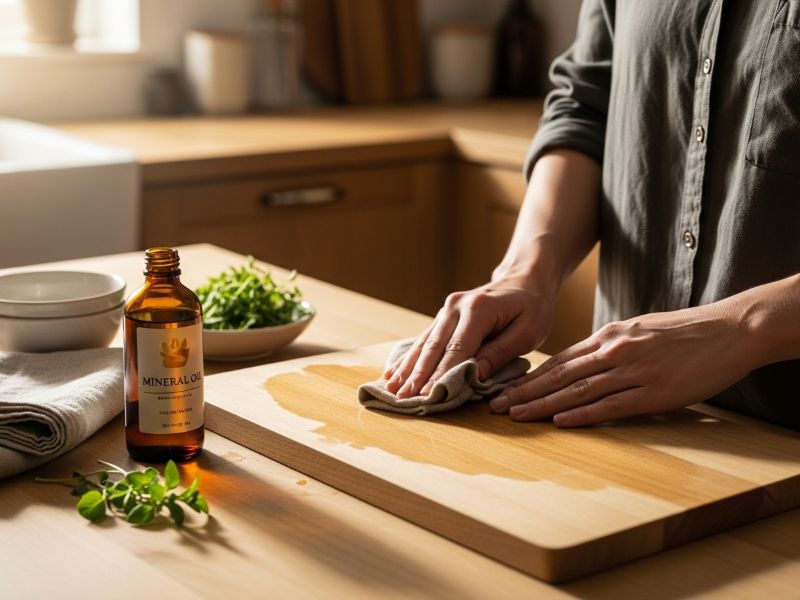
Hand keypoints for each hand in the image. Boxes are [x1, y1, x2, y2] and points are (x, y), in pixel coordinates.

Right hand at [383, 278, 554, 397]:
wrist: (524, 280)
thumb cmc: (532, 308)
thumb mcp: (527, 331)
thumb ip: (500, 352)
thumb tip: (474, 375)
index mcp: (478, 310)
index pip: (457, 349)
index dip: (441, 375)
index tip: (428, 396)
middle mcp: (456, 307)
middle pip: (433, 347)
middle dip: (417, 375)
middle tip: (402, 398)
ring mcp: (446, 310)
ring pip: (423, 344)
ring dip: (407, 368)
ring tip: (390, 389)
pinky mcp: (443, 316)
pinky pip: (423, 340)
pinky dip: (409, 358)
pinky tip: (393, 373)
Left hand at [490, 302, 755, 425]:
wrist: (729, 329)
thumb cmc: (684, 332)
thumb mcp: (639, 330)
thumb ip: (610, 346)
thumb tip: (583, 362)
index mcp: (609, 336)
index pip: (560, 360)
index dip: (529, 377)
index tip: (505, 388)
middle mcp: (614, 351)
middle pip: (559, 375)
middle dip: (524, 392)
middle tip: (495, 405)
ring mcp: (633, 371)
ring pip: (577, 390)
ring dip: (543, 405)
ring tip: (516, 415)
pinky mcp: (655, 392)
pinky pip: (612, 405)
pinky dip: (584, 415)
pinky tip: (561, 422)